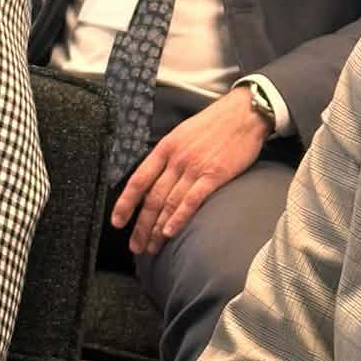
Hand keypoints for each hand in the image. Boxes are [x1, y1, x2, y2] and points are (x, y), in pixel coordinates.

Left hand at [109, 88, 267, 254]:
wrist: (244, 113)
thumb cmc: (214, 124)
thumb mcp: (183, 133)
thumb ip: (169, 155)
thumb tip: (156, 179)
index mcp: (166, 148)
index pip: (138, 180)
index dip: (125, 203)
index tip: (117, 222)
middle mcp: (176, 159)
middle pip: (152, 198)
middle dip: (141, 226)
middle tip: (136, 246)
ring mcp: (195, 167)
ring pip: (169, 203)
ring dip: (158, 229)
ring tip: (152, 248)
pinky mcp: (215, 175)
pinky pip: (192, 200)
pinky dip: (179, 218)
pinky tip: (171, 233)